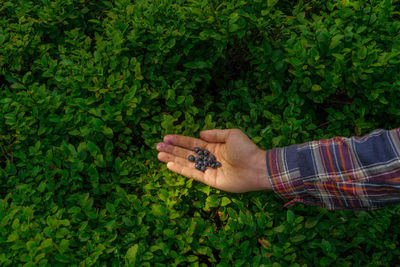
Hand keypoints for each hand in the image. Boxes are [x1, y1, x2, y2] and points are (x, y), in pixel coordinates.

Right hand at [156, 128, 271, 192]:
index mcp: (214, 147)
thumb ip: (215, 134)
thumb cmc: (246, 149)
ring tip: (158, 155)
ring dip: (172, 159)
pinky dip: (180, 169)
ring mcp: (208, 169)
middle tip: (157, 146)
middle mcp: (209, 158)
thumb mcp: (231, 134)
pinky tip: (169, 165)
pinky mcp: (209, 180)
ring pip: (186, 163)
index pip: (192, 143)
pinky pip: (192, 174)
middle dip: (172, 150)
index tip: (166, 137)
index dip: (179, 140)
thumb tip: (200, 134)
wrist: (256, 166)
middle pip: (186, 153)